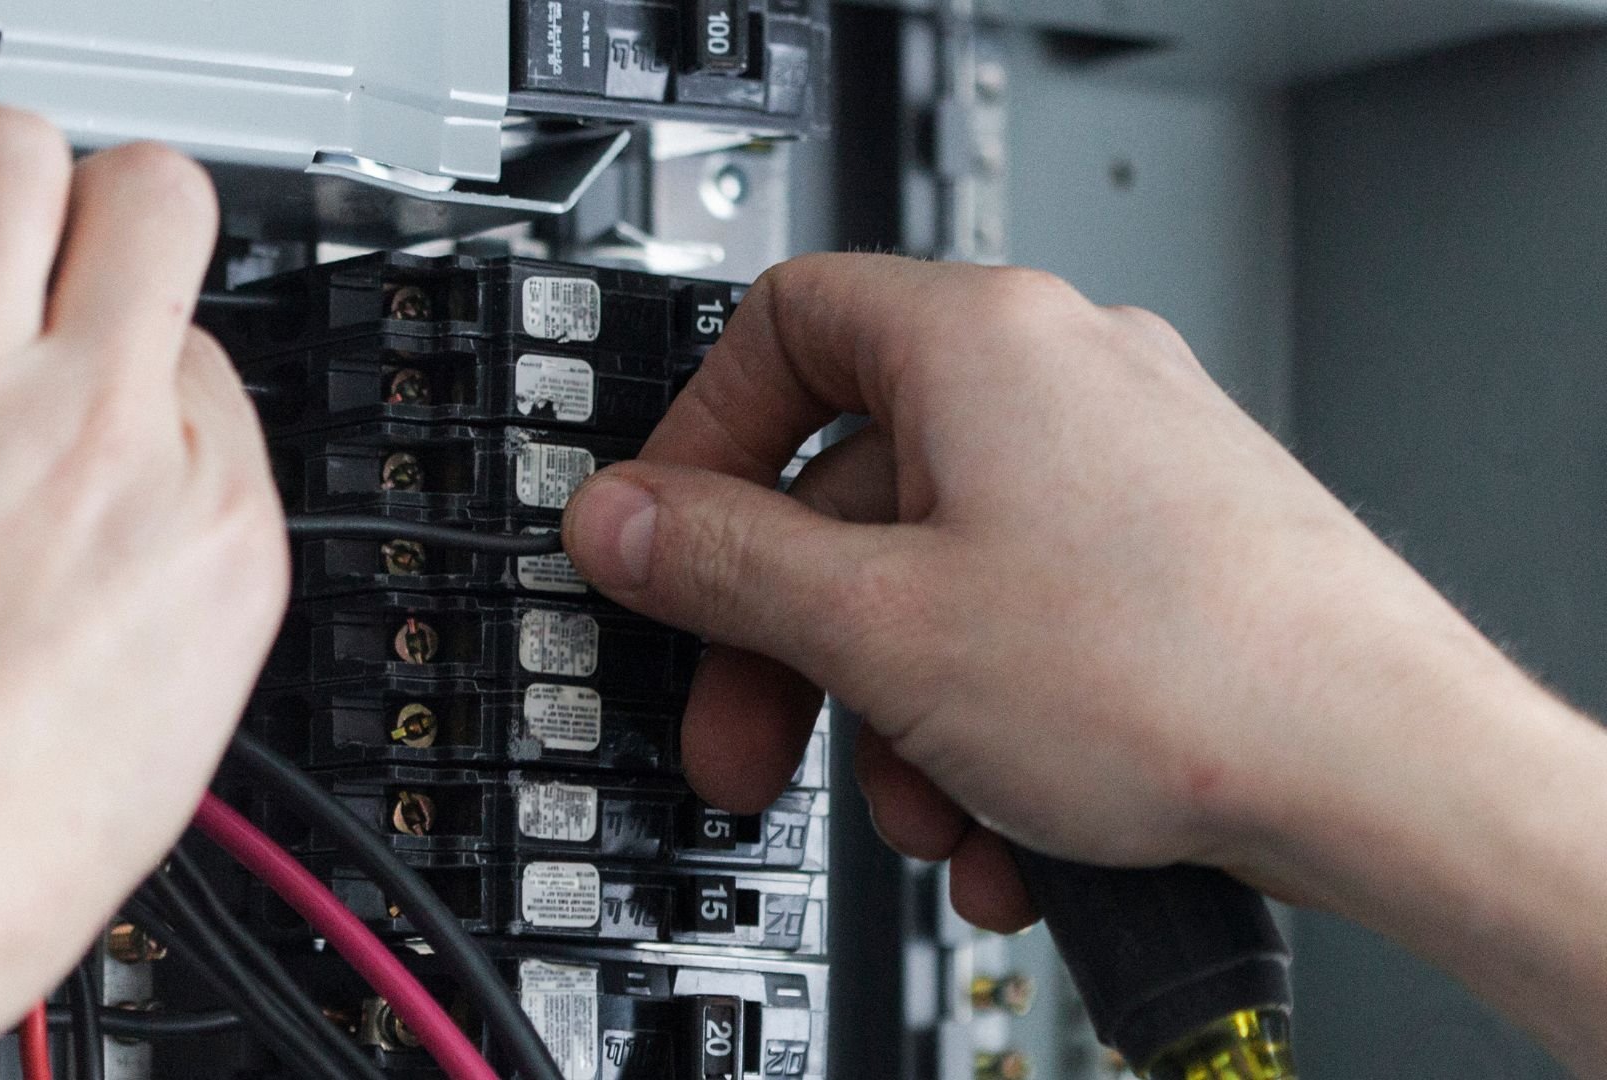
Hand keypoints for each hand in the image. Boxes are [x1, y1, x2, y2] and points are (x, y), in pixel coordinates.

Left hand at [0, 107, 285, 1075]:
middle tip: (43, 265)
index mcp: (210, 525)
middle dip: (97, 210)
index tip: (108, 386)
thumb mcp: (176, 716)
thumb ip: (186, 550)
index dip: (150, 362)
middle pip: (144, 193)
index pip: (209, 349)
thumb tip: (157, 449)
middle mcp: (97, 434)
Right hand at [563, 254, 1556, 930]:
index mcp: (979, 338)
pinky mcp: (1170, 555)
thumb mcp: (880, 628)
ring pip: (937, 577)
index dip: (698, 443)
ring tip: (923, 813)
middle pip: (850, 486)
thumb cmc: (1181, 674)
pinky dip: (984, 719)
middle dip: (789, 641)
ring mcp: (1125, 465)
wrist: (1394, 776)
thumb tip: (621, 522)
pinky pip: (1023, 620)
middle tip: (750, 735)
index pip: (778, 330)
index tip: (665, 546)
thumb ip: (720, 564)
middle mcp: (1061, 376)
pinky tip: (1000, 825)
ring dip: (896, 711)